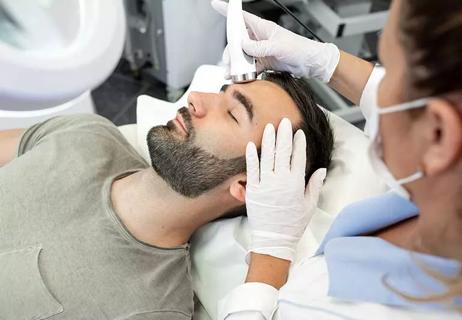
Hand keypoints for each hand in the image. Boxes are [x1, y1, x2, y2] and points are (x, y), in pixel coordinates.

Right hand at [211, 0, 339, 81]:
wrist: (309, 63)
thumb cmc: (298, 48)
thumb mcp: (277, 46)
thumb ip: (259, 48)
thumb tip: (243, 47)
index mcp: (262, 28)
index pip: (242, 17)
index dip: (228, 11)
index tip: (216, 5)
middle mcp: (259, 38)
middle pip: (237, 42)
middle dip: (230, 52)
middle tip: (228, 62)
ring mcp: (261, 51)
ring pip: (242, 56)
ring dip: (235, 65)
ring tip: (231, 73)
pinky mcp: (264, 62)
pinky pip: (250, 66)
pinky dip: (244, 72)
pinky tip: (240, 77)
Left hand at [245, 118, 325, 261]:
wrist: (274, 239)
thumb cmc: (293, 223)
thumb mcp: (309, 205)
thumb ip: (314, 185)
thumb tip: (322, 169)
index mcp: (296, 183)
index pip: (298, 157)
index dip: (299, 143)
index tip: (298, 132)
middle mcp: (281, 181)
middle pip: (283, 152)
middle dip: (284, 134)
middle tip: (284, 121)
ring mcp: (265, 184)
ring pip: (267, 157)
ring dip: (268, 140)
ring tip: (269, 127)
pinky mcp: (252, 190)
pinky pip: (251, 169)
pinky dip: (251, 156)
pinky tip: (250, 144)